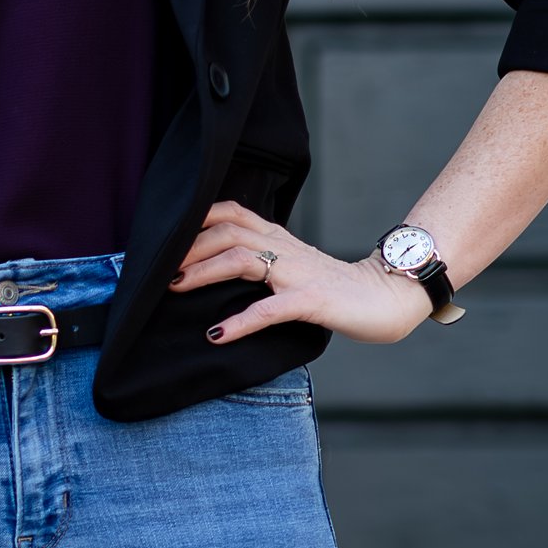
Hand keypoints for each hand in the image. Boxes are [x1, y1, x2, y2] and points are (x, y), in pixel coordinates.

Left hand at [169, 199, 431, 348]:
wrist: (389, 298)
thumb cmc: (339, 290)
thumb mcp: (296, 269)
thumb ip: (265, 264)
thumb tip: (221, 271)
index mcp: (281, 240)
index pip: (234, 213)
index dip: (199, 218)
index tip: (166, 236)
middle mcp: (286, 249)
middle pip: (229, 232)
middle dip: (189, 247)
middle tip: (158, 268)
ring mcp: (299, 273)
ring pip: (242, 259)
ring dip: (203, 273)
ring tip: (174, 288)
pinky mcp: (313, 300)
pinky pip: (270, 308)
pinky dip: (240, 321)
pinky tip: (217, 334)